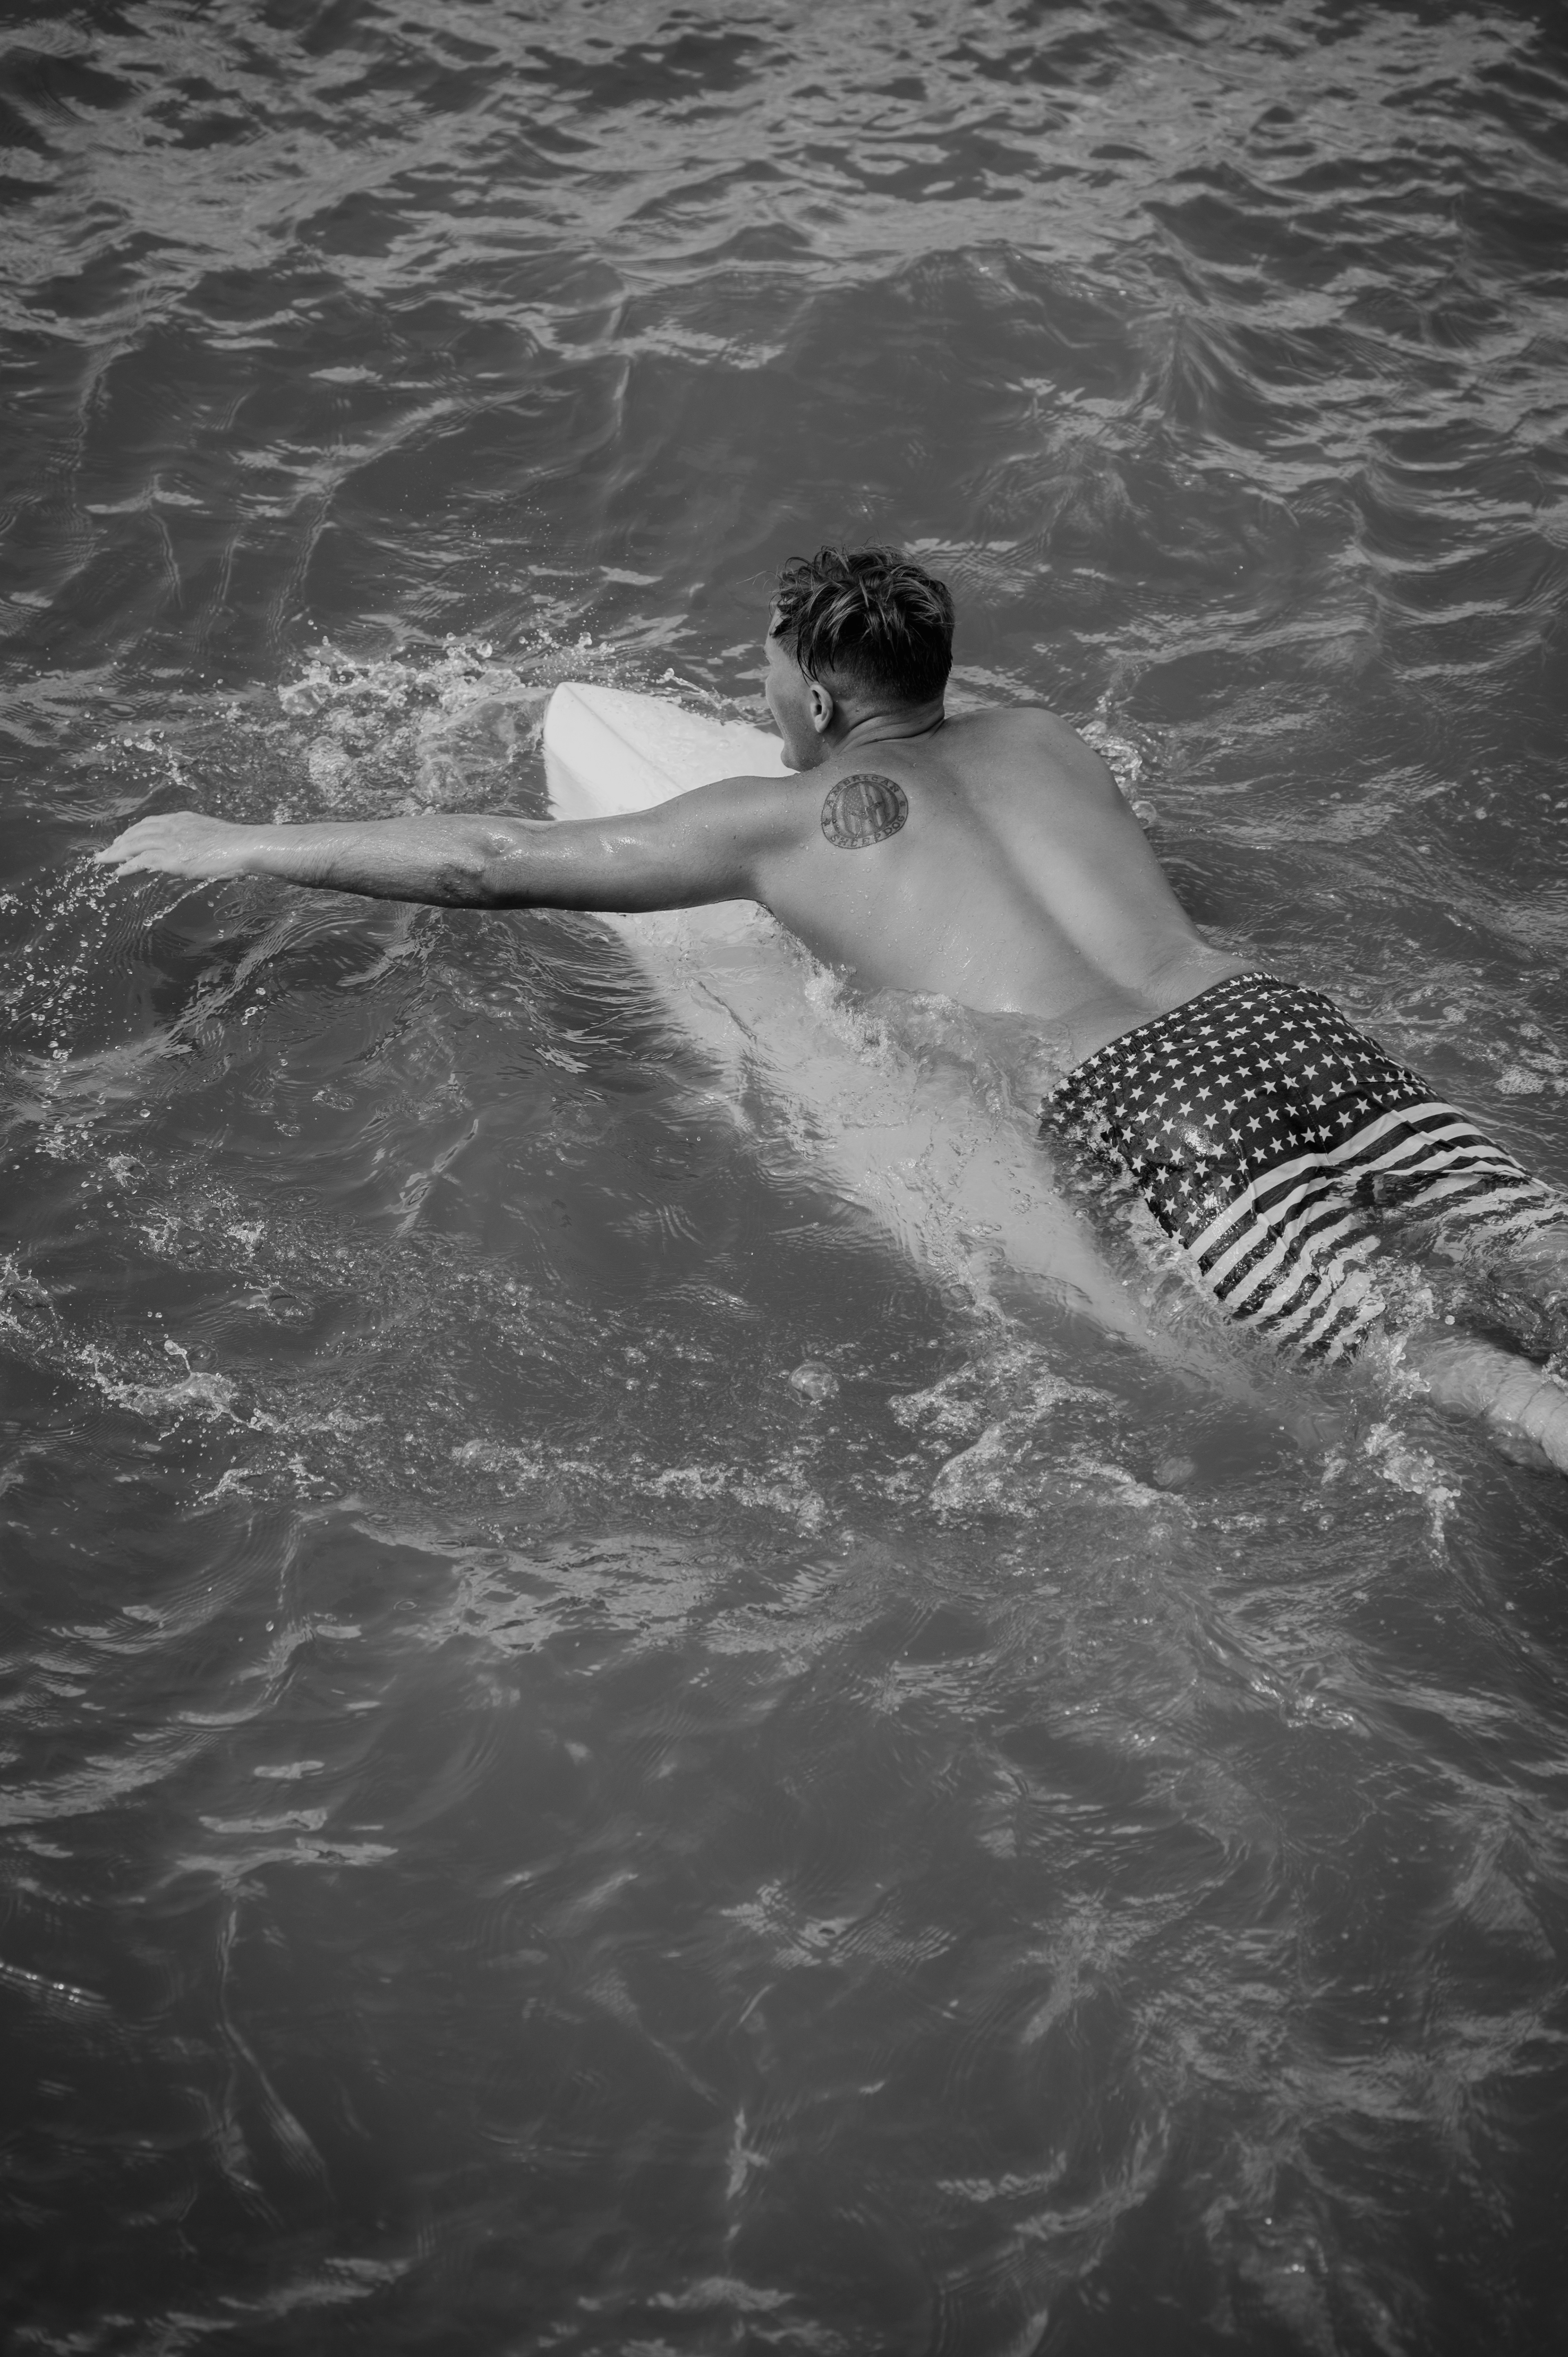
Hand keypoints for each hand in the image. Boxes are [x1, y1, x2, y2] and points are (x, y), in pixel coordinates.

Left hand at [94, 812, 255, 880]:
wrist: (244, 846)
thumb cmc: (236, 845)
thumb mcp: (211, 835)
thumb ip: (196, 839)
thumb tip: (192, 850)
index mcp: (181, 820)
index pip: (150, 823)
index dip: (134, 831)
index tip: (124, 838)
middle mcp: (172, 827)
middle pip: (137, 833)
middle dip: (119, 842)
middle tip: (107, 851)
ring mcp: (171, 842)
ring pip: (134, 845)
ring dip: (115, 853)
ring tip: (103, 860)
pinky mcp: (172, 858)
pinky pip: (142, 861)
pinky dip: (127, 866)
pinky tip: (118, 871)